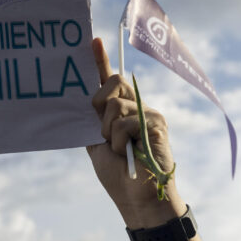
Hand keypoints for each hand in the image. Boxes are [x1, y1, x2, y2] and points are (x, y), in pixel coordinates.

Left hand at [87, 38, 184, 227]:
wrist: (137, 199)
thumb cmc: (118, 173)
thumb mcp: (96, 143)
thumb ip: (92, 121)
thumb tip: (84, 99)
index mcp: (120, 110)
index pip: (109, 81)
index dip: (101, 61)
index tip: (93, 41)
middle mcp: (136, 106)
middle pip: (112, 83)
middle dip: (99, 106)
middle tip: (104, 133)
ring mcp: (148, 113)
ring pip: (114, 105)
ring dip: (108, 132)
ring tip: (119, 149)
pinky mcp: (156, 123)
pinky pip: (124, 122)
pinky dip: (118, 141)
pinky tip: (129, 153)